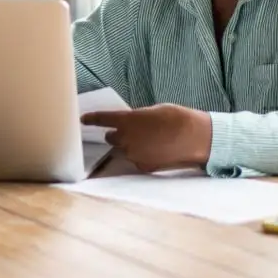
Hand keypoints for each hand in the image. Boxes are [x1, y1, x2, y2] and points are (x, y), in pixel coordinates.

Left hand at [82, 104, 212, 172]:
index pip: (102, 119)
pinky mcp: (143, 167)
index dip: (91, 119)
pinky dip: (141, 155)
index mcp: (127, 121)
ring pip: (123, 150)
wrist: (194, 138)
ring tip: (148, 140)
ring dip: (129, 145)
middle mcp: (126, 140)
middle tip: (131, 130)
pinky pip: (135, 160)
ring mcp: (134, 155)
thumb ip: (137, 118)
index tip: (83, 119)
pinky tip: (156, 150)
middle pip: (111, 138)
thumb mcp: (153, 111)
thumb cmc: (176, 118)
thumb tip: (131, 124)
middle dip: (117, 134)